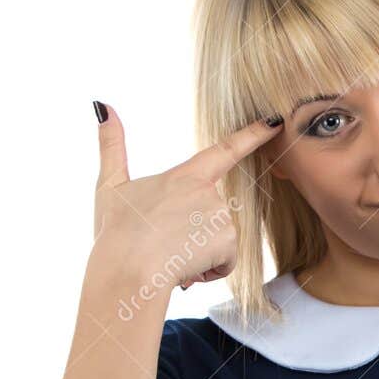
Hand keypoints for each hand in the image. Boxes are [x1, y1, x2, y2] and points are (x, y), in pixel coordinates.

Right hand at [92, 104, 282, 292]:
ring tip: (171, 258)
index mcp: (185, 176)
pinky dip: (208, 270)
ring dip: (199, 254)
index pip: (226, 149)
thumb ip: (112, 145)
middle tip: (163, 244)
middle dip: (192, 235)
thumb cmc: (116, 233)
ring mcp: (221, 216)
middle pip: (212, 217)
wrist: (127, 272)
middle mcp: (209, 192)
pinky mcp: (228, 242)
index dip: (253, 134)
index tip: (275, 121)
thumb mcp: (110, 186)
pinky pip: (225, 261)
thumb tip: (102, 106)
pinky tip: (185, 270)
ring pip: (217, 241)